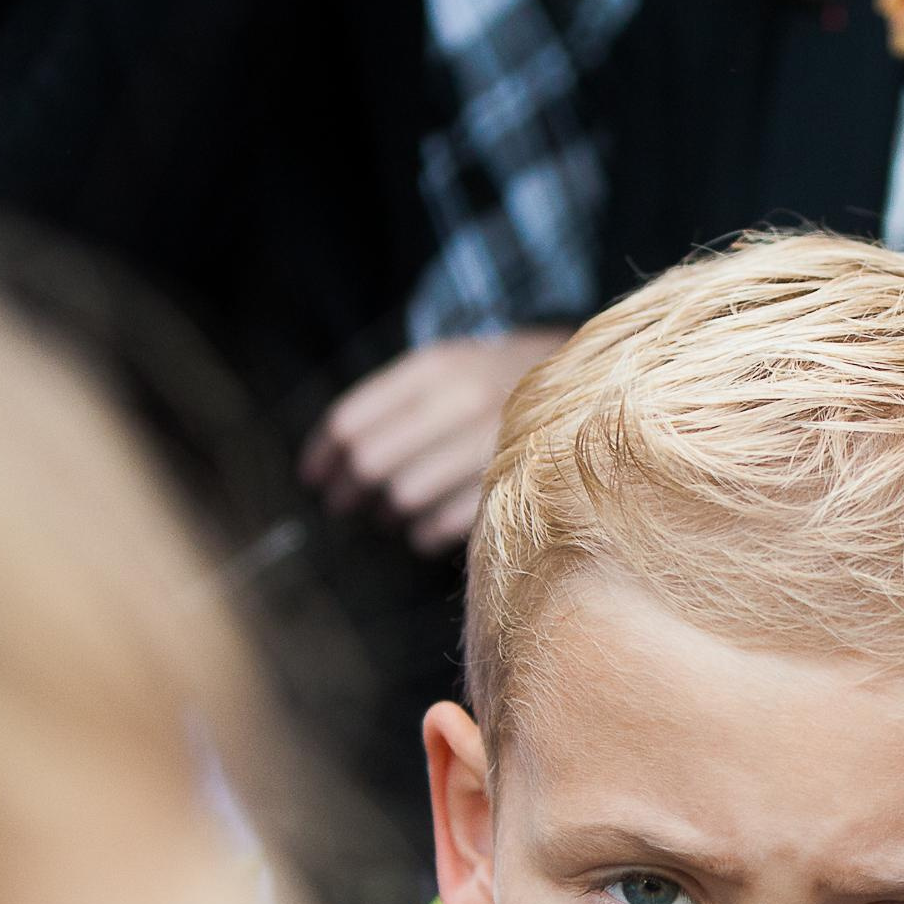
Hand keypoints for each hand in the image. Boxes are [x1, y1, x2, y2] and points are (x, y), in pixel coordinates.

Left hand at [300, 332, 566, 553]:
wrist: (590, 381)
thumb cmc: (494, 385)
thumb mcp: (444, 371)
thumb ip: (388, 406)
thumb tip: (324, 468)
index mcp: (435, 368)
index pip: (351, 421)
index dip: (322, 457)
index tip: (313, 479)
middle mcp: (463, 399)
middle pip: (371, 461)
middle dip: (347, 491)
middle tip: (343, 504)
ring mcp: (493, 441)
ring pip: (405, 495)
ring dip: (388, 513)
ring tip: (389, 513)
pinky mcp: (516, 481)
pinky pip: (444, 524)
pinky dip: (424, 534)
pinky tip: (422, 530)